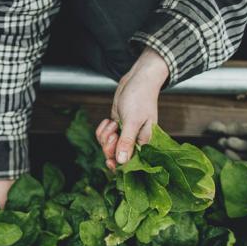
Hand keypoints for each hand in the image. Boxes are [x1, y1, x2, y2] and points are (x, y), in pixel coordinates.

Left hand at [96, 47, 168, 170]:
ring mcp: (124, 134)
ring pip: (107, 146)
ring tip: (112, 123)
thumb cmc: (140, 97)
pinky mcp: (116, 127)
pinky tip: (108, 120)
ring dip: (105, 135)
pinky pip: (104, 136)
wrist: (137, 80)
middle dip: (108, 146)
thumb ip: (127, 141)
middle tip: (113, 133)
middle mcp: (134, 141)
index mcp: (143, 143)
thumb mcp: (133, 121)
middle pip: (114, 156)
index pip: (129, 163)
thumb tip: (122, 161)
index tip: (108, 161)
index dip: (117, 164)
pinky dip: (103, 129)